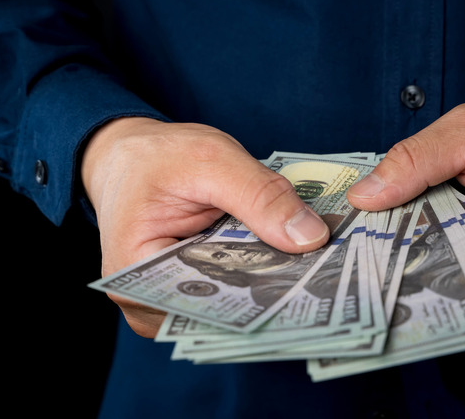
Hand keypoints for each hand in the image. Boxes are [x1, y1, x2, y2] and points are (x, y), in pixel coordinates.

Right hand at [81, 117, 329, 336]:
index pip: (203, 305)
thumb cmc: (157, 157)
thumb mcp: (210, 160)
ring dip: (275, 281)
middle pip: (223, 310)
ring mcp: (175, 300)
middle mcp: (152, 303)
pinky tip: (299, 257)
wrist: (134, 155)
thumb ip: (260, 196)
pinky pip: (237, 286)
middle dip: (275, 290)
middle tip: (331, 276)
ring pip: (236, 301)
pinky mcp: (199, 287)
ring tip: (322, 266)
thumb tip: (312, 238)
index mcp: (133, 279)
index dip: (260, 299)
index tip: (312, 287)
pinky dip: (265, 270)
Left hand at [347, 99, 464, 266]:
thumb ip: (416, 161)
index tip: (361, 235)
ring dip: (431, 247)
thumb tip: (365, 198)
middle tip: (369, 237)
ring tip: (396, 233)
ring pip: (461, 266)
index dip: (398, 239)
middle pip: (449, 265)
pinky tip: (431, 231)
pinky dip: (453, 246)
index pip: (440, 247)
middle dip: (411, 248)